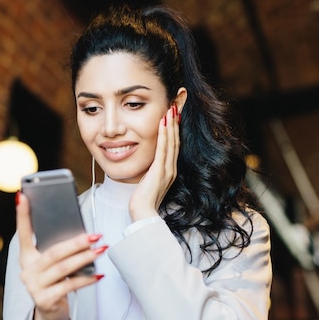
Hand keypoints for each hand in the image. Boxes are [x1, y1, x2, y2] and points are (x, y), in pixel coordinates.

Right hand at [16, 192, 104, 319]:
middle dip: (76, 242)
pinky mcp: (45, 300)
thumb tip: (82, 234)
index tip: (21, 195)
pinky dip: (86, 279)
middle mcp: (27, 270)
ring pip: (63, 268)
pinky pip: (70, 286)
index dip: (22, 214)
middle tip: (95, 234)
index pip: (23, 232)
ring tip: (101, 250)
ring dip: (85, 258)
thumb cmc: (54, 282)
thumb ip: (57, 250)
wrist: (50, 314)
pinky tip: (99, 274)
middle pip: (53, 252)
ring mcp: (34, 286)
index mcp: (26, 257)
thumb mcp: (52, 265)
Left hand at [129, 103, 180, 220]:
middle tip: (175, 106)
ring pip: (171, 142)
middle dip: (175, 123)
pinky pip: (163, 149)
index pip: (173, 146)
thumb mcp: (148, 182)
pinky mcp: (160, 171)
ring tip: (171, 109)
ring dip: (171, 124)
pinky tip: (163, 123)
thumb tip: (147, 164)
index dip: (174, 130)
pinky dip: (164, 134)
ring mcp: (167, 170)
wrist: (143, 213)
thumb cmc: (143, 200)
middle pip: (176, 141)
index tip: (173, 116)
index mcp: (169, 171)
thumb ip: (150, 172)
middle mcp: (171, 169)